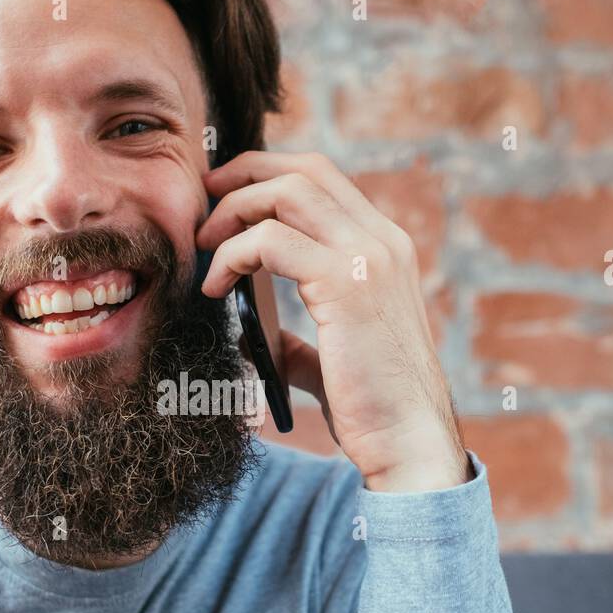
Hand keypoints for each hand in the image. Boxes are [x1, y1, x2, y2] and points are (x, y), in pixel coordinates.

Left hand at [196, 151, 469, 492]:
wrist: (408, 441)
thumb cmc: (375, 408)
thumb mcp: (335, 359)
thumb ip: (301, 342)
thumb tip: (256, 338)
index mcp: (384, 249)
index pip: (324, 179)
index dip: (269, 174)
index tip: (224, 194)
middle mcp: (382, 242)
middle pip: (304, 171)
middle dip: (244, 175)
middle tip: (203, 205)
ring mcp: (367, 257)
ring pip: (286, 193)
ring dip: (233, 211)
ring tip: (204, 246)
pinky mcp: (344, 283)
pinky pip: (270, 242)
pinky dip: (232, 256)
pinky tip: (215, 288)